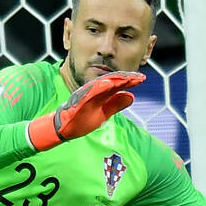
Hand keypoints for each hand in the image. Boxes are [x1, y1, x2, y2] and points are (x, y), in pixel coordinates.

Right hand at [26, 70, 145, 150]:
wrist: (62, 129)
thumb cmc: (80, 121)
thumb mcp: (103, 114)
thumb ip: (116, 105)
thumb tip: (132, 96)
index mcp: (100, 94)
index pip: (117, 85)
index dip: (130, 81)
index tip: (142, 79)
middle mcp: (94, 91)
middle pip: (112, 81)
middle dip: (126, 78)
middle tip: (140, 76)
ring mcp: (86, 95)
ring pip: (102, 84)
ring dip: (115, 80)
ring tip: (128, 77)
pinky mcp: (78, 100)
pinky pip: (89, 92)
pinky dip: (99, 87)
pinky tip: (109, 84)